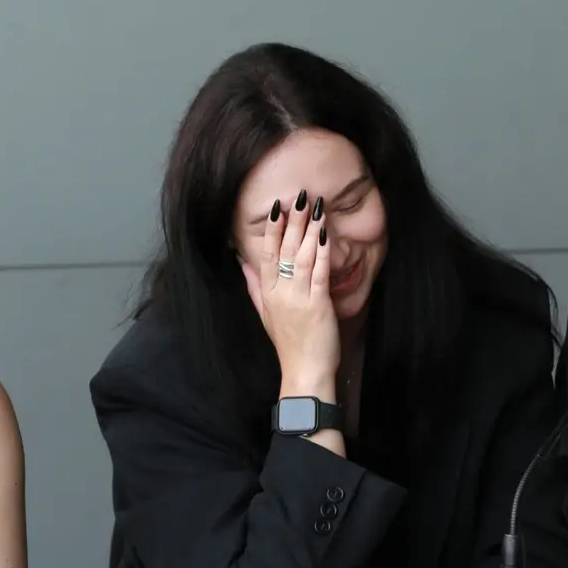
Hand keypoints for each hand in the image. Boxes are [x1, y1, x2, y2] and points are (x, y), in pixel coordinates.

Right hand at [239, 191, 337, 391]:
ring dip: (308, 229)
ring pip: (302, 257)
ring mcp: (297, 297)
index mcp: (267, 293)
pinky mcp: (317, 304)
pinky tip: (325, 234)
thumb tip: (242, 262)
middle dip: (293, 221)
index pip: (267, 254)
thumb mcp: (264, 314)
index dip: (272, 229)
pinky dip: (322, 252)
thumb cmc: (288, 345)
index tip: (277, 206)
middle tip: (300, 196)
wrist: (304, 372)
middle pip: (285, 250)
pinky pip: (319, 272)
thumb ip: (253, 286)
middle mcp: (280, 292)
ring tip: (315, 206)